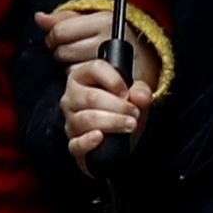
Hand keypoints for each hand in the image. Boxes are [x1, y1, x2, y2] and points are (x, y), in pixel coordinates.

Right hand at [43, 0, 148, 161]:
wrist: (121, 136)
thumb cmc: (123, 107)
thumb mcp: (135, 92)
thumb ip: (139, 88)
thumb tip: (141, 90)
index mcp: (83, 76)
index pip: (91, 68)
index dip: (110, 78)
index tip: (128, 88)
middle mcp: (73, 96)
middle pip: (89, 96)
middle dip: (116, 104)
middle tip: (135, 112)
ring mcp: (72, 120)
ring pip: (85, 118)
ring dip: (111, 121)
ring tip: (130, 124)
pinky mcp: (75, 143)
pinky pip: (76, 143)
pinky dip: (89, 141)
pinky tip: (102, 137)